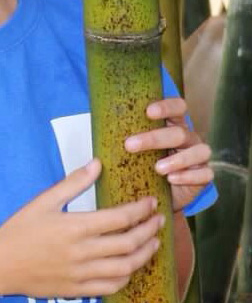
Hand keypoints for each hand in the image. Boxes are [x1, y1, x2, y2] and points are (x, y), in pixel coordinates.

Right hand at [0, 159, 164, 298]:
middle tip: (158, 220)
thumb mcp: (44, 201)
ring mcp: (81, 274)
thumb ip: (73, 182)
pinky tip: (131, 266)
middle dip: (150, 231)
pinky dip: (127, 277)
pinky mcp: (77, 290)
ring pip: (126, 268)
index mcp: (76, 227)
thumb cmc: (18, 230)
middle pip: (129, 243)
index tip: (151, 203)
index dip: (141, 210)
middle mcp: (82, 253)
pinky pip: (111, 287)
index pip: (121, 218)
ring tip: (153, 243)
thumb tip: (97, 164)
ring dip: (145, 255)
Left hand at [124, 97, 213, 212]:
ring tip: (157, 168)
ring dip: (178, 159)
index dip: (167, 106)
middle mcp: (189, 138)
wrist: (156, 196)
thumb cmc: (144, 167)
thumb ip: (127, 139)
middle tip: (130, 145)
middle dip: (155, 138)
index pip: (178, 107)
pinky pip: (205, 173)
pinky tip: (172, 179)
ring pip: (199, 151)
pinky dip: (189, 176)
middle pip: (180, 132)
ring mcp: (199, 157)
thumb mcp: (134, 151)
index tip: (148, 112)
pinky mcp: (203, 176)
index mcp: (174, 125)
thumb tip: (97, 130)